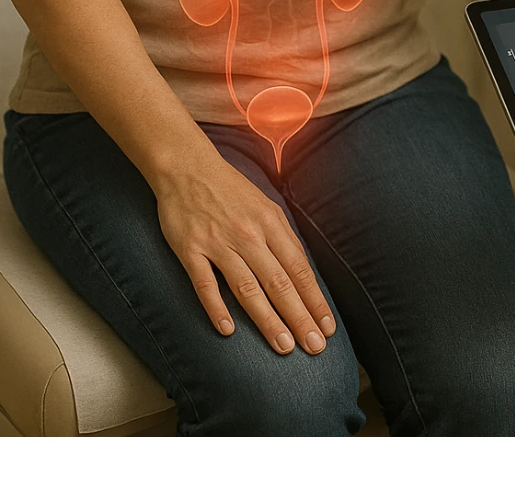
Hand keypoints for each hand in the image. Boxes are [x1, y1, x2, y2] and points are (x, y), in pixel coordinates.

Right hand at [154, 147, 335, 354]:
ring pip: (247, 287)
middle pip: (278, 282)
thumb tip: (304, 271)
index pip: (298, 268)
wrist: (186, 166)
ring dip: (267, 319)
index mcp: (270, 223)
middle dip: (299, 317)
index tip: (327, 326)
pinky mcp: (190, 249)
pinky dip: (216, 307)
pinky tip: (228, 330)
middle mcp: (248, 234)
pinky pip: (204, 283)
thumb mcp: (265, 205)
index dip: (314, 299)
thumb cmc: (230, 190)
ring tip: (283, 346)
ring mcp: (218, 242)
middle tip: (315, 347)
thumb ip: (283, 237)